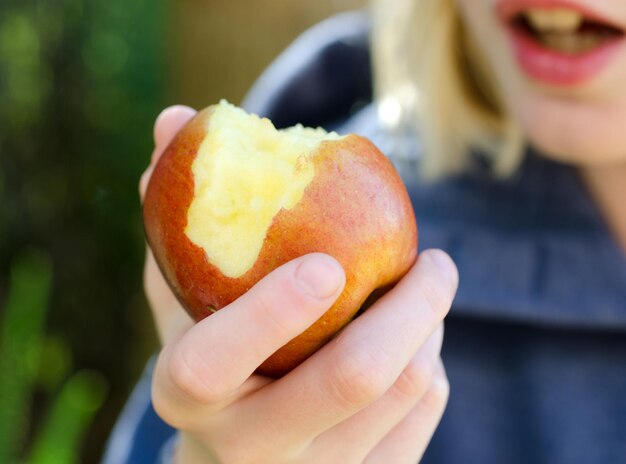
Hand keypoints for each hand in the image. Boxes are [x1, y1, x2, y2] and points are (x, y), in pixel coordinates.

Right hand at [140, 106, 458, 463]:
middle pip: (351, 379)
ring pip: (404, 392)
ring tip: (425, 292)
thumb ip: (177, 210)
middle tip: (438, 262)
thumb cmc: (212, 353)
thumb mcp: (183, 290)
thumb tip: (171, 120)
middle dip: (413, 306)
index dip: (269, 310)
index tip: (328, 259)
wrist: (234, 453)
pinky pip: (424, 416)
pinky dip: (432, 365)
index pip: (213, 362)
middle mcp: (247, 451)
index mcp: (188, 397)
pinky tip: (417, 343)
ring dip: (431, 327)